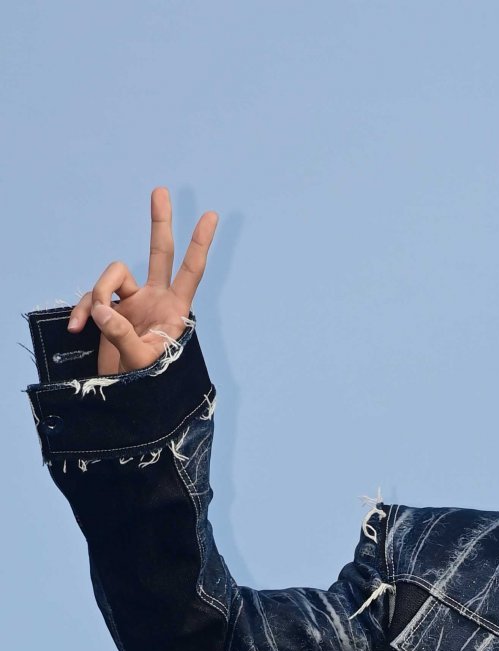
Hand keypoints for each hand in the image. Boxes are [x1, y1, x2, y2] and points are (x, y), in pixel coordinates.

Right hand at [65, 185, 217, 375]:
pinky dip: (82, 310)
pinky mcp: (110, 310)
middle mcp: (155, 299)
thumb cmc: (149, 385)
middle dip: (160, 223)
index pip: (190, 271)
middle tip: (161, 191)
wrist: (130, 400)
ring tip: (93, 322)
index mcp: (173, 310)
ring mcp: (132, 302)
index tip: (210, 216)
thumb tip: (101, 309)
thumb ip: (121, 334)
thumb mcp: (138, 361)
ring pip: (111, 278)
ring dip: (96, 296)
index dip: (199, 244)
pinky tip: (77, 327)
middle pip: (159, 253)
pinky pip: (92, 299)